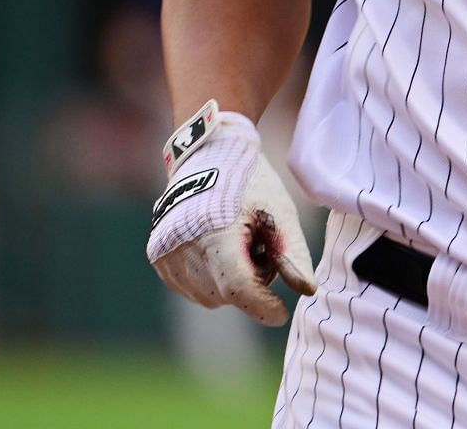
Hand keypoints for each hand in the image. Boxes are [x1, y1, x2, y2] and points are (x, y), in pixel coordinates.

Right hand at [146, 102, 316, 324]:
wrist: (208, 154)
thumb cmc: (250, 183)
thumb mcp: (279, 213)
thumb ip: (293, 254)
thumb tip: (308, 291)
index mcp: (215, 235)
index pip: (239, 289)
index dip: (262, 306)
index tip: (282, 312)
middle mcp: (183, 248)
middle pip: (226, 294)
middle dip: (249, 282)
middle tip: (259, 245)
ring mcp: (165, 254)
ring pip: (208, 296)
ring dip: (228, 282)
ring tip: (236, 242)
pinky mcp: (158, 256)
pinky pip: (190, 287)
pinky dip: (209, 277)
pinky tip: (217, 246)